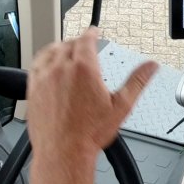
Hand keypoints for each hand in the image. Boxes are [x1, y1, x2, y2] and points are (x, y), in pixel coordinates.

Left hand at [26, 27, 157, 161]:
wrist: (63, 151)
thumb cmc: (89, 133)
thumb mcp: (121, 106)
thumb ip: (137, 81)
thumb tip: (151, 66)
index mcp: (84, 69)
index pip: (86, 40)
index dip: (91, 33)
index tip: (93, 32)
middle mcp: (61, 69)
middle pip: (69, 44)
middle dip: (78, 42)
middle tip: (84, 44)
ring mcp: (44, 78)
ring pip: (50, 52)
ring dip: (60, 47)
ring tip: (66, 49)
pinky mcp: (33, 89)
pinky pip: (36, 65)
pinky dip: (43, 59)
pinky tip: (47, 63)